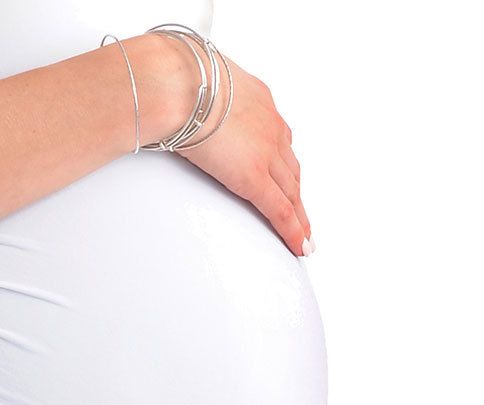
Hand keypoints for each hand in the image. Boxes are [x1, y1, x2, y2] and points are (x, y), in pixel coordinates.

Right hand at [177, 52, 312, 257]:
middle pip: (291, 170)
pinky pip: (280, 210)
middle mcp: (270, 126)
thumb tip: (183, 111)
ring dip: (300, 216)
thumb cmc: (179, 80)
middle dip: (297, 194)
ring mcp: (266, 152)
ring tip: (304, 237)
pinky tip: (300, 245)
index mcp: (258, 101)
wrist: (180, 86)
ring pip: (292, 191)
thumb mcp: (199, 88)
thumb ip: (201, 104)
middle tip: (303, 216)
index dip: (285, 165)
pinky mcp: (254, 177)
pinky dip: (293, 230)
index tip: (288, 179)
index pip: (278, 139)